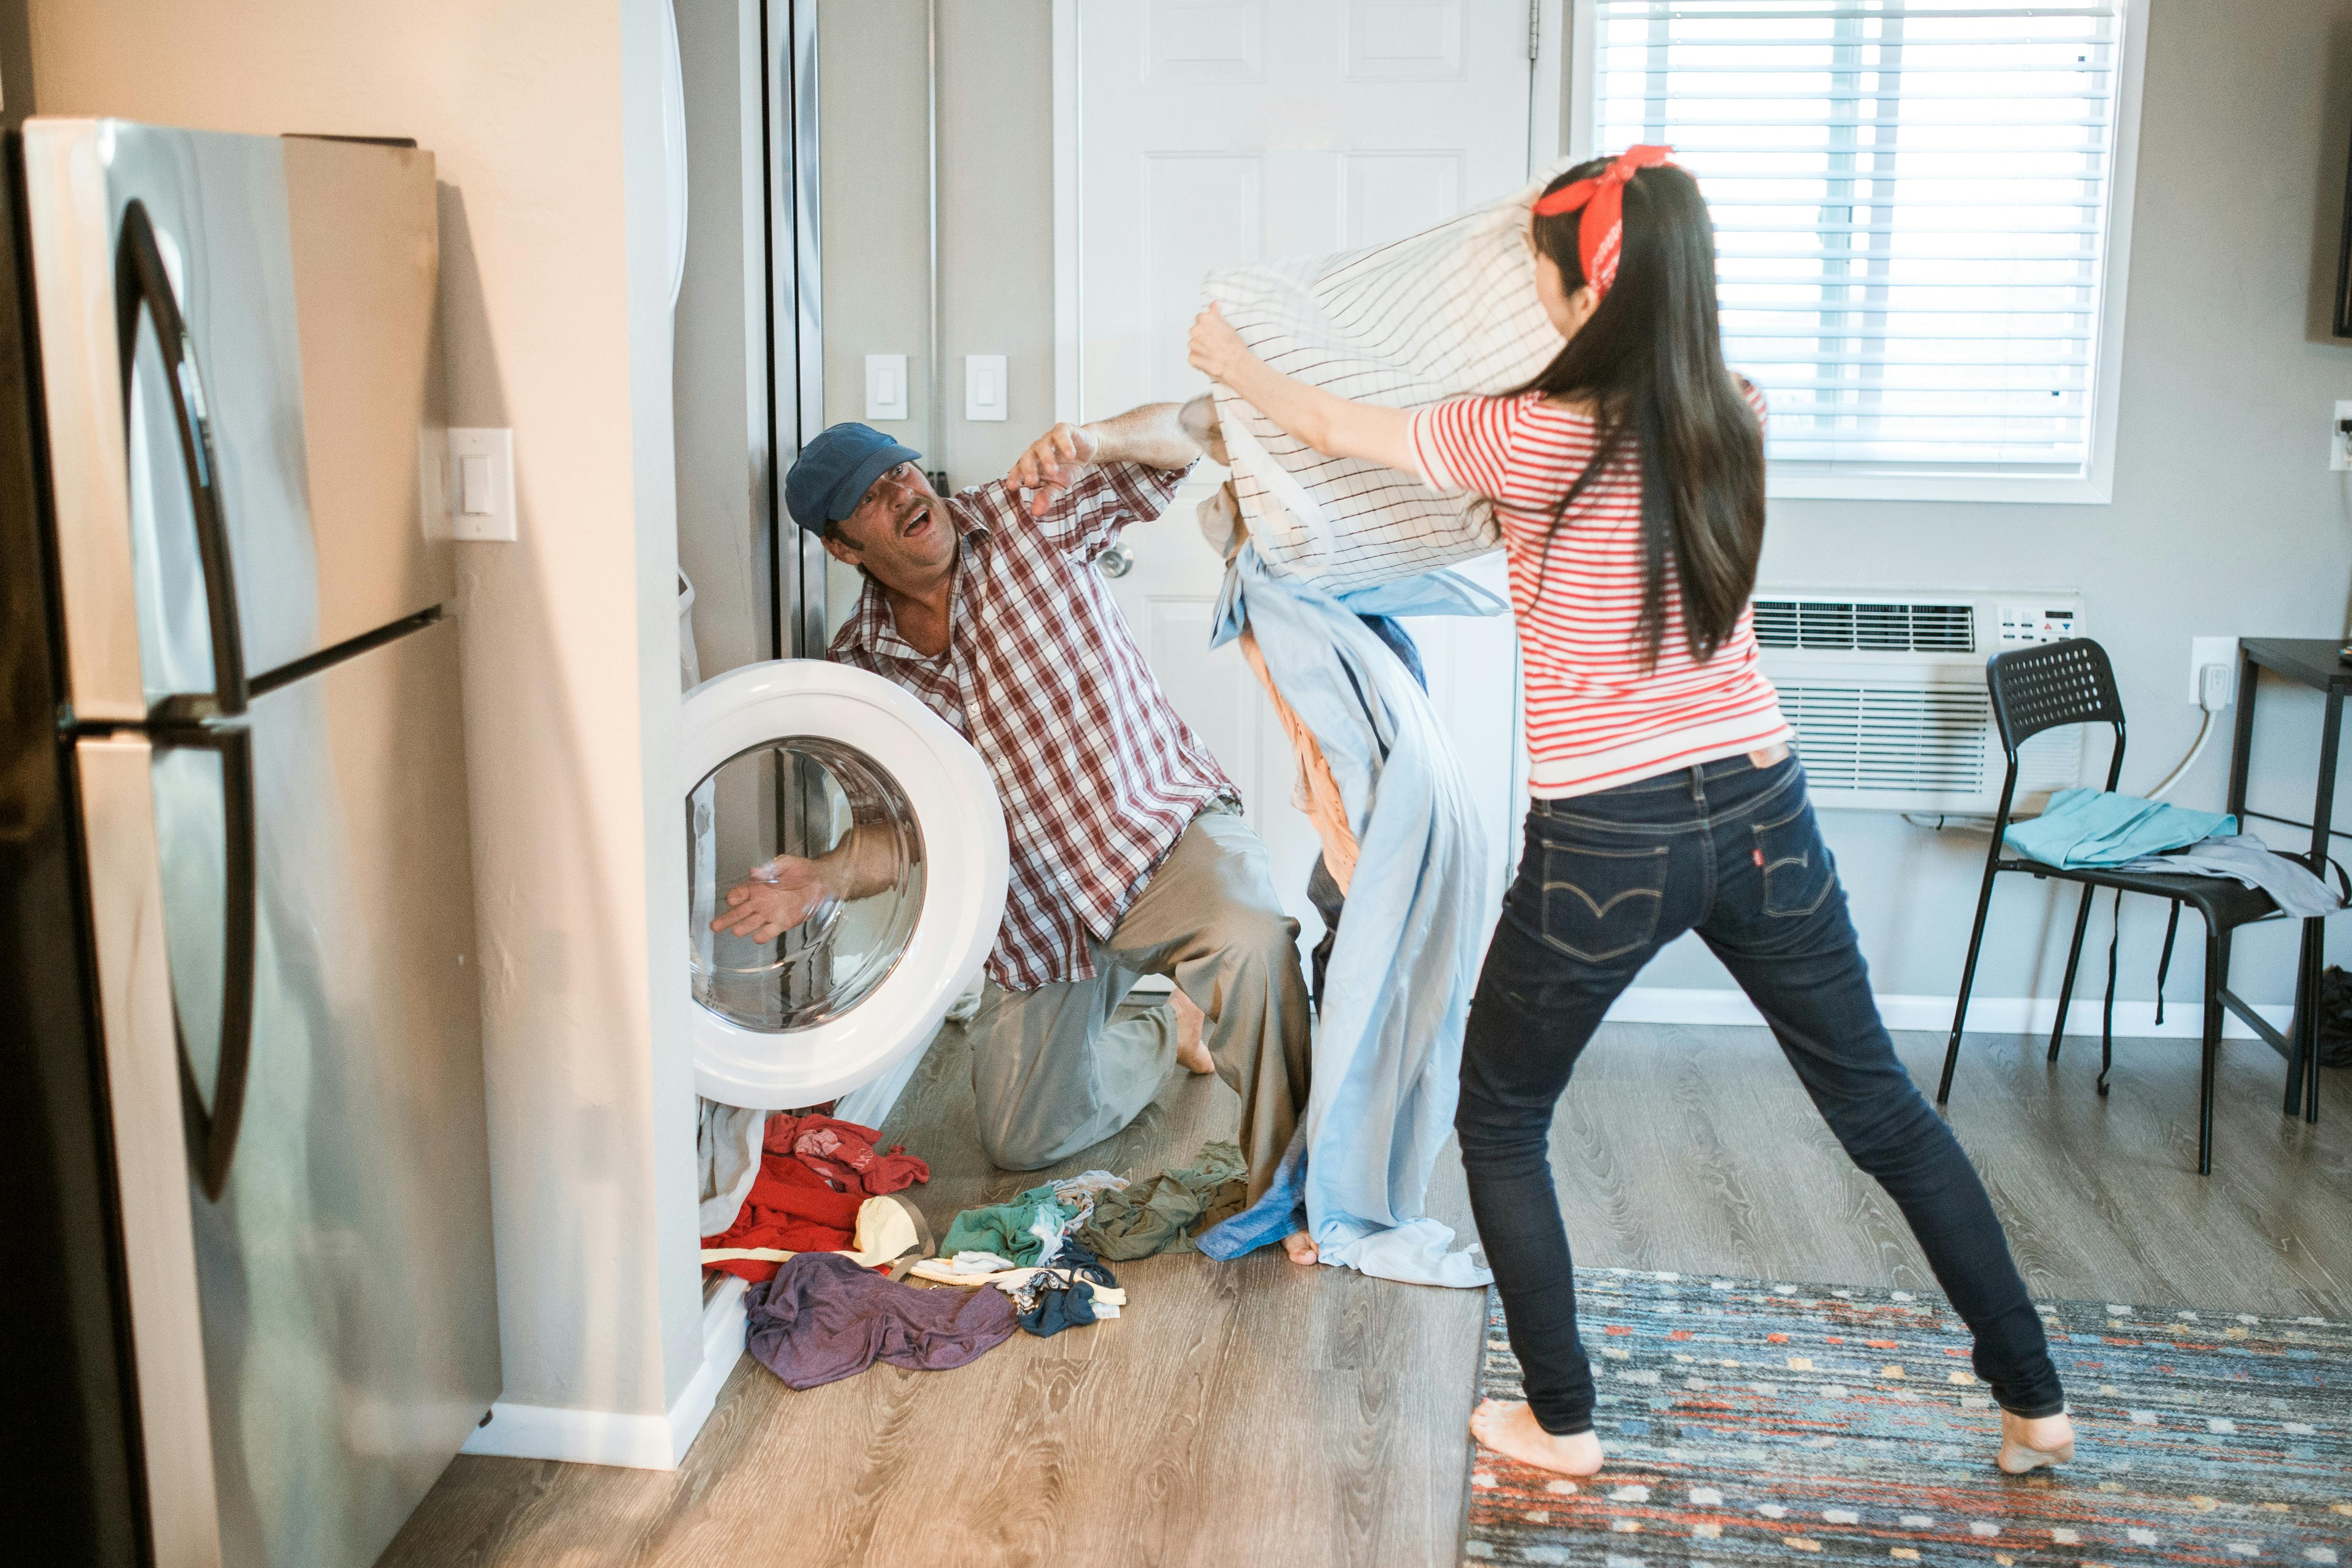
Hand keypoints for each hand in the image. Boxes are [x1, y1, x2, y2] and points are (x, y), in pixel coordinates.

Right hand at [710, 856, 831, 943]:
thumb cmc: (802, 869)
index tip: (732, 900)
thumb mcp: (786, 863)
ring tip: (736, 931)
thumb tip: (753, 871)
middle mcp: (760, 902)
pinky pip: (767, 933)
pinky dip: (761, 936)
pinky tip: (757, 937)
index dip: (733, 897)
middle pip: (737, 913)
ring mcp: (770, 914)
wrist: (822, 881)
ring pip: (749, 925)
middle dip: (726, 919)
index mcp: (758, 887)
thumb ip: (769, 867)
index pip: (738, 894)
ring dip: (742, 928)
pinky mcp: (782, 923)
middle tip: (714, 926)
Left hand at [1006, 421, 1099, 517]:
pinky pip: (1061, 435)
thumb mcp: (1058, 485)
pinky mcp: (1063, 430)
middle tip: (1032, 481)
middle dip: (1028, 469)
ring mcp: (1049, 439)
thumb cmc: (1067, 467)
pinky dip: (1065, 445)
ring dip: (1046, 458)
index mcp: (1032, 464)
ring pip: (1042, 446)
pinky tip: (1070, 455)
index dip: (1014, 477)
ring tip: (1053, 471)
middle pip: (1027, 457)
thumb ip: (1047, 497)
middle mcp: (1037, 450)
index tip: (1012, 487)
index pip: (1018, 469)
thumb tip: (1037, 512)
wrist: (1085, 450)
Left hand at [1188, 303, 1247, 384]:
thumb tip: (1212, 304)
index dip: (1208, 327)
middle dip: (1203, 337)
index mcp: (1205, 319)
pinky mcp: (1192, 357)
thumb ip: (1216, 314)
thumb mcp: (1227, 325)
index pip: (1200, 319)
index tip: (1215, 332)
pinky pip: (1194, 357)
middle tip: (1216, 344)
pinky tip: (1210, 360)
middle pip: (1196, 332)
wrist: (1236, 364)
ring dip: (1201, 348)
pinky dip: (1200, 360)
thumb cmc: (1234, 346)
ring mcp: (1192, 344)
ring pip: (1194, 344)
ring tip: (1214, 353)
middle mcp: (1196, 329)